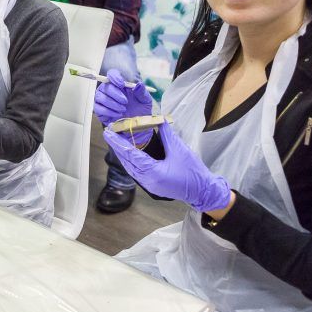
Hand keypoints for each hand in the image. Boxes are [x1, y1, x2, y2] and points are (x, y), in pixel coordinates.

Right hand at [94, 69, 151, 124]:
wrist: (137, 126)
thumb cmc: (140, 111)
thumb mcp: (146, 101)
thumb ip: (142, 92)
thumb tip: (138, 84)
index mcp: (120, 85)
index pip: (112, 74)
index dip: (114, 77)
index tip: (121, 84)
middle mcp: (110, 90)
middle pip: (105, 86)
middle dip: (115, 93)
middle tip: (125, 101)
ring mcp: (103, 100)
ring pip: (100, 96)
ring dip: (112, 103)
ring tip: (123, 109)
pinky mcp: (99, 110)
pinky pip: (98, 108)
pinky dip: (108, 111)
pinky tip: (117, 114)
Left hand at [103, 121, 231, 212]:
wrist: (204, 192)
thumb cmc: (193, 172)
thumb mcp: (180, 150)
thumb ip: (167, 135)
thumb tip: (159, 119)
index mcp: (152, 172)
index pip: (130, 154)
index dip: (118, 143)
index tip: (108, 132)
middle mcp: (146, 180)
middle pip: (127, 161)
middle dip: (117, 147)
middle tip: (109, 132)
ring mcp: (148, 184)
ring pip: (130, 167)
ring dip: (122, 154)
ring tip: (115, 140)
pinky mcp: (151, 185)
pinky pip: (135, 171)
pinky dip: (130, 161)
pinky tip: (127, 153)